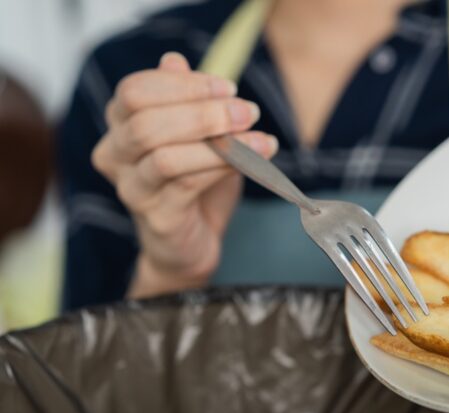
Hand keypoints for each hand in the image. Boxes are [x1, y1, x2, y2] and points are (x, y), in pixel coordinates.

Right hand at [92, 52, 278, 297]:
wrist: (192, 242)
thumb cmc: (193, 180)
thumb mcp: (194, 134)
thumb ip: (185, 100)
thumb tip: (174, 61)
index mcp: (119, 124)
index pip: (136, 91)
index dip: (183, 85)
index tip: (228, 88)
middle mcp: (114, 155)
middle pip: (145, 121)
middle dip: (203, 112)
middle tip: (249, 110)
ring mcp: (131, 188)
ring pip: (166, 156)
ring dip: (219, 142)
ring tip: (260, 138)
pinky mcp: (156, 216)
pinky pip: (188, 185)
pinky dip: (225, 167)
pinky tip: (257, 159)